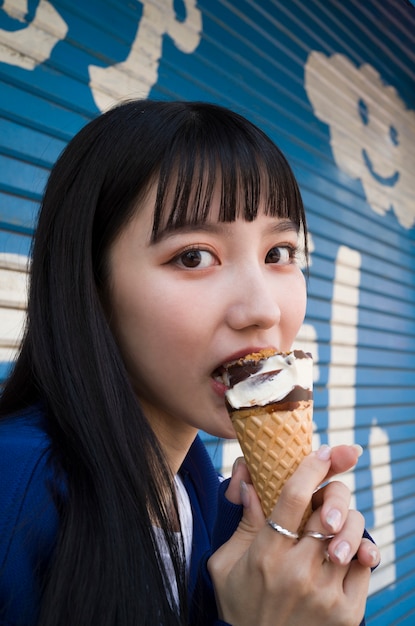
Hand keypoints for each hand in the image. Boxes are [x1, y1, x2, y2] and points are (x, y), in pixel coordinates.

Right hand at [208, 445, 379, 625]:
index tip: (322, 452)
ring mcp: (325, 593)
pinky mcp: (347, 613)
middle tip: (327, 495)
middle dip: (334, 493)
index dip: (310, 468)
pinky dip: (360, 550)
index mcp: (265, 554)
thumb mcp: (226, 563)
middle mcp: (297, 572)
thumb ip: (242, 523)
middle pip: (330, 512)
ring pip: (353, 534)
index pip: (292, 497)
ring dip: (347, 521)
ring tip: (334, 526)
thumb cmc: (240, 603)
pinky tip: (346, 551)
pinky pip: (365, 565)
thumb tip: (249, 482)